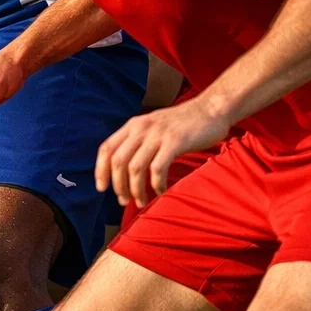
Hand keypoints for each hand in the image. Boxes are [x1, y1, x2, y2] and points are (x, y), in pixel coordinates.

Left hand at [95, 98, 231, 207]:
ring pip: (135, 168)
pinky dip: (156, 184)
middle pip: (118, 161)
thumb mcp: (152, 128)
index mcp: (132, 125)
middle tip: (124, 200)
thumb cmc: (182, 124)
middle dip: (118, 185)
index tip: (101, 188)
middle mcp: (141, 128)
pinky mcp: (175, 142)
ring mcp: (158, 135)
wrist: (210, 109)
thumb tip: (123, 171)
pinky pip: (158, 169)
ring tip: (141, 201)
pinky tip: (161, 191)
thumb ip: (138, 143)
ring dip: (136, 189)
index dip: (100, 170)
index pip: (106, 148)